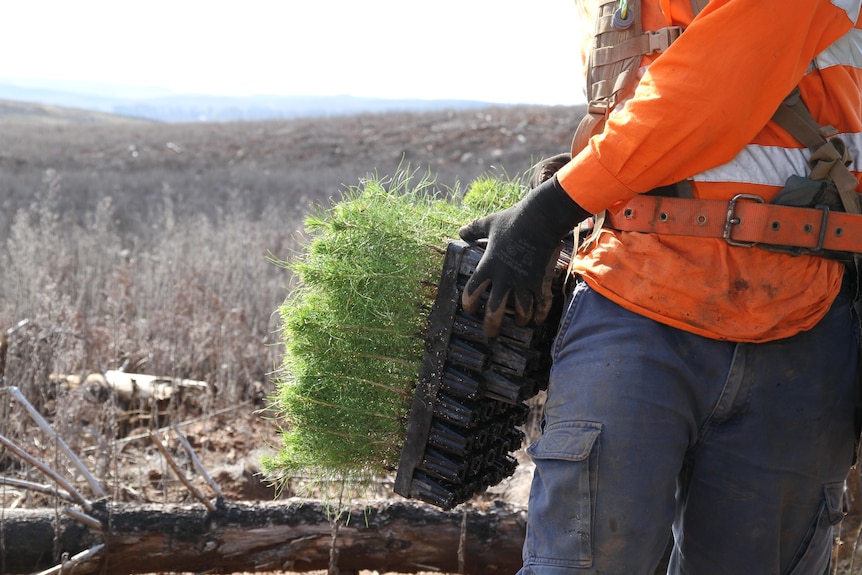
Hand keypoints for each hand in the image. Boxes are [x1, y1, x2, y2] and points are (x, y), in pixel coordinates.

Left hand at [458, 176, 588, 336]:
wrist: (540, 219)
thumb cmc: (513, 220)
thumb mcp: (489, 223)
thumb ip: (474, 230)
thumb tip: (460, 231)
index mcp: (488, 266)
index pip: (472, 291)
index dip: (469, 303)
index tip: (469, 309)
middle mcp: (504, 278)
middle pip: (495, 310)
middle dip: (492, 324)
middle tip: (490, 333)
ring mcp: (523, 282)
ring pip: (521, 310)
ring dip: (520, 319)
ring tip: (520, 322)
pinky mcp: (540, 281)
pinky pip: (541, 303)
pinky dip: (541, 313)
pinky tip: (539, 318)